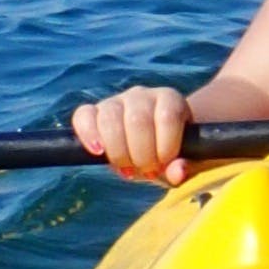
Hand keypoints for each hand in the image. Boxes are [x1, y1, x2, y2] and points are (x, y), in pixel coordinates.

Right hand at [72, 85, 199, 186]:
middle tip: (147, 170)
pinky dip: (88, 134)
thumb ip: (186, 167)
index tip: (164, 164)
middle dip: (141, 154)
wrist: (152, 145)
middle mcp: (142, 95)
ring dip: (118, 152)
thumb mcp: (185, 162)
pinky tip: (98, 152)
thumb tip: (177, 173)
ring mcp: (116, 101)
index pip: (167, 116)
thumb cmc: (173, 153)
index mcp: (170, 100)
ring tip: (127, 168)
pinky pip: (83, 116)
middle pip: (137, 120)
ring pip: (110, 118)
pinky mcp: (93, 112)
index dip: (165, 146)